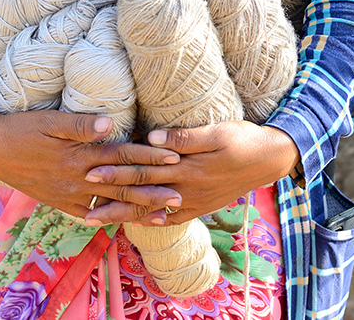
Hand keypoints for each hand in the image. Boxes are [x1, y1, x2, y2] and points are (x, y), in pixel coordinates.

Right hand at [0, 97, 182, 219]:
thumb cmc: (22, 128)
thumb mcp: (48, 120)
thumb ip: (78, 124)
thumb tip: (108, 124)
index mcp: (78, 156)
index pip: (122, 156)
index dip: (148, 157)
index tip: (174, 158)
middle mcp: (77, 179)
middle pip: (122, 185)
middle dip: (153, 190)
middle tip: (181, 194)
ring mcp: (68, 194)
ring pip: (110, 204)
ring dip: (138, 208)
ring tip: (163, 214)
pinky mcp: (60, 201)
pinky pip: (90, 214)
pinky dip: (110, 217)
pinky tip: (125, 220)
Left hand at [82, 121, 299, 225]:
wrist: (270, 159)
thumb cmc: (242, 138)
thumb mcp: (217, 131)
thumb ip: (185, 137)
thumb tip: (152, 136)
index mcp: (188, 167)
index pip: (144, 168)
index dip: (117, 169)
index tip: (92, 168)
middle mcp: (187, 188)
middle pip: (142, 191)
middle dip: (111, 192)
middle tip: (83, 193)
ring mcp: (193, 201)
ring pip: (151, 209)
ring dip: (122, 211)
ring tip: (97, 216)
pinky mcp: (200, 205)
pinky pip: (170, 217)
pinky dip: (150, 221)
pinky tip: (134, 222)